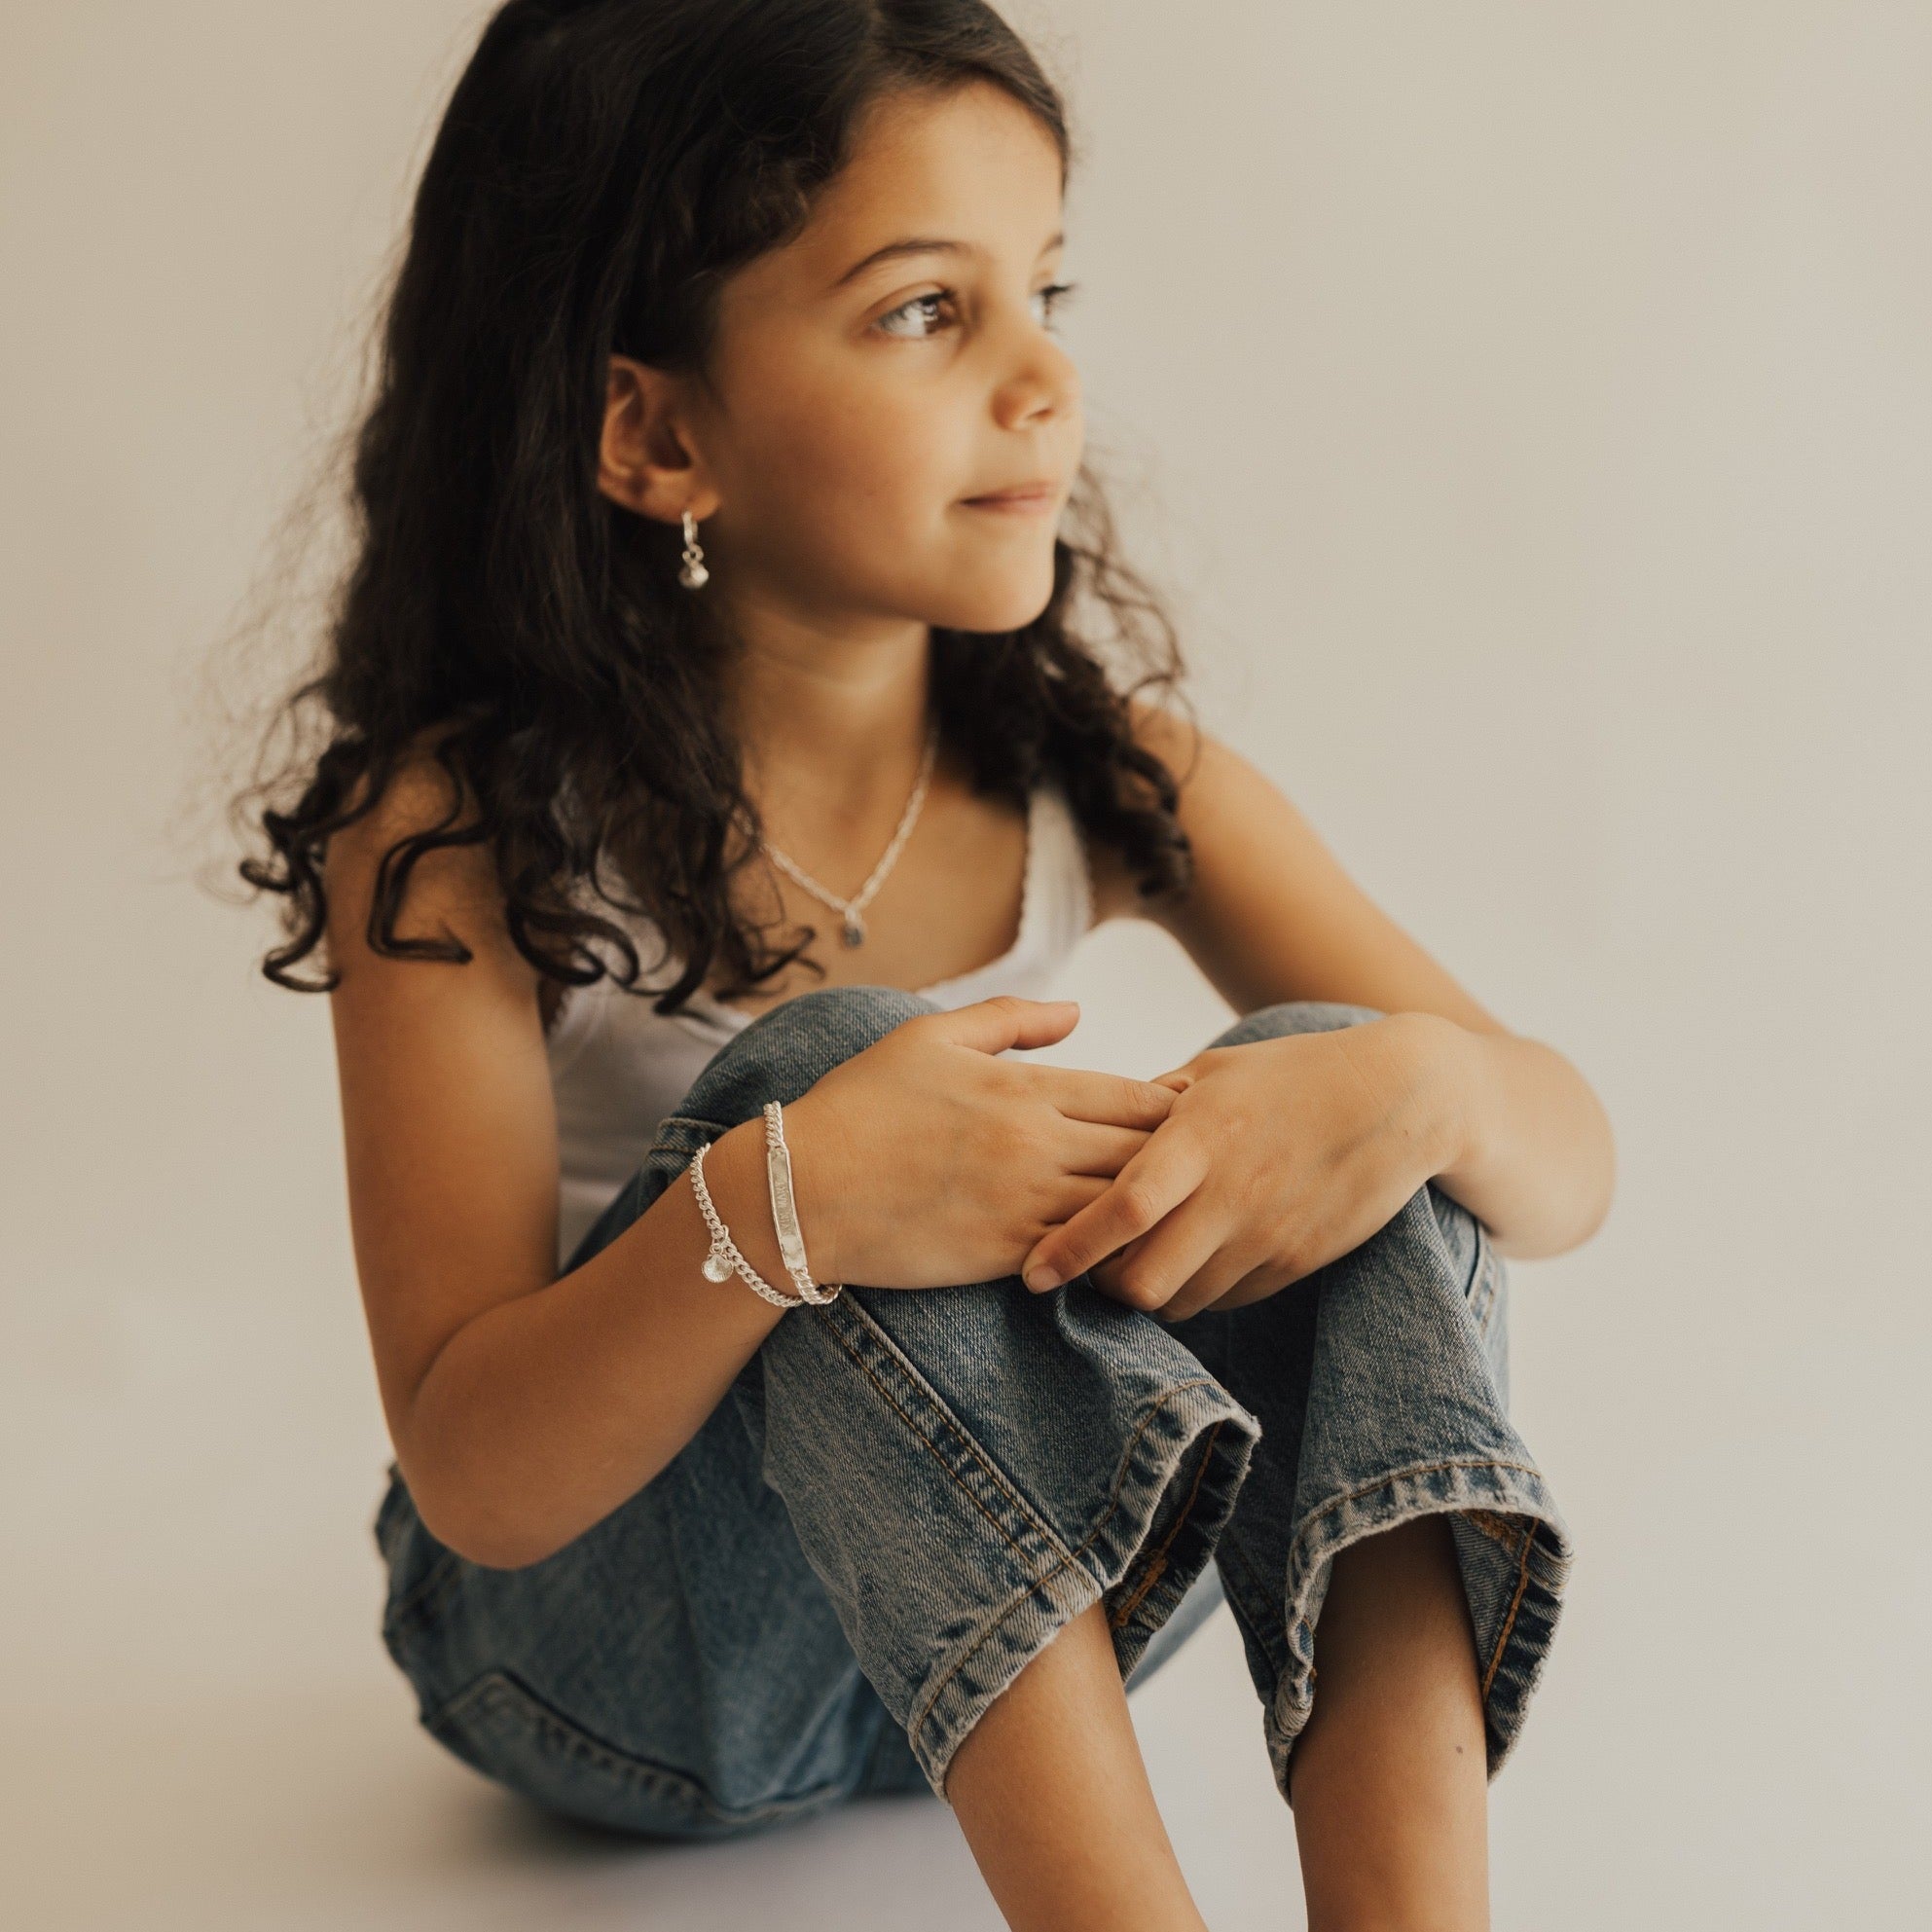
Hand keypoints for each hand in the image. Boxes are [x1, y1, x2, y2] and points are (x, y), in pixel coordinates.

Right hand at [783, 997, 1179, 1290]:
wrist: (801, 1190)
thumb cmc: (860, 1106)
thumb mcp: (929, 1038)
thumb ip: (1010, 1020)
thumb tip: (1077, 1012)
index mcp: (1025, 1087)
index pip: (1137, 1097)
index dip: (1169, 1111)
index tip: (1178, 1122)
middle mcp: (1037, 1143)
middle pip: (1147, 1154)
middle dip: (1175, 1162)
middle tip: (1190, 1171)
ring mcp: (1026, 1202)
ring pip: (1127, 1208)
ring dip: (1150, 1210)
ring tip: (1167, 1215)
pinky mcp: (1008, 1254)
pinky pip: (1086, 1254)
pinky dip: (1110, 1251)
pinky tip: (1119, 1251)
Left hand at [1016, 1013, 1463, 1320]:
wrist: (1402, 1099)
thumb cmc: (1295, 1074)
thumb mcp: (1216, 1072)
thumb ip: (1149, 1105)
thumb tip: (1082, 1126)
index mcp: (1200, 1138)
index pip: (1121, 1210)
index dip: (1070, 1249)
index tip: (1034, 1273)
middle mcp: (1231, 1195)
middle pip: (1144, 1282)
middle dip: (1104, 1289)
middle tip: (1089, 1270)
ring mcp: (1268, 1236)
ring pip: (1183, 1302)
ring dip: (1150, 1294)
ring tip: (1136, 1265)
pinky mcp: (1296, 1262)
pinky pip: (1226, 1300)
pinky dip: (1197, 1292)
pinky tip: (1192, 1260)